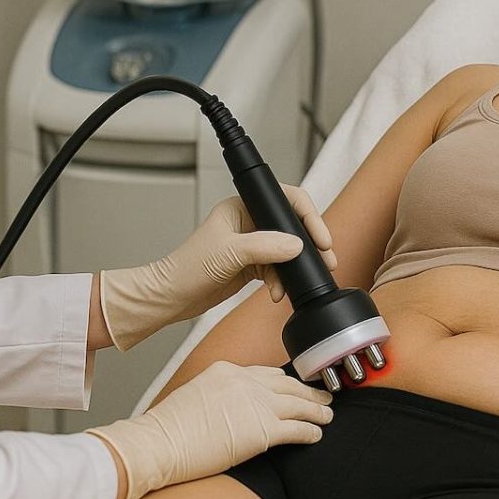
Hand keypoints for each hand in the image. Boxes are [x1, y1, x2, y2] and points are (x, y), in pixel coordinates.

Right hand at [86, 361, 333, 498]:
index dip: (285, 381)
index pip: (266, 372)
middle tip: (322, 395)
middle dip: (307, 391)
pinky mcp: (263, 431)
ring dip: (316, 410)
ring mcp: (256, 405)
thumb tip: (235, 407)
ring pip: (299, 404)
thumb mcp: (197, 394)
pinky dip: (310, 431)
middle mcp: (246, 382)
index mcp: (228, 370)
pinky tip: (316, 435)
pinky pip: (297, 429)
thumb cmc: (169, 428)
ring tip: (327, 415)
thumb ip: (221, 394)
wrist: (159, 443)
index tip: (295, 385)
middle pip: (287, 384)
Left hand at [99, 183, 336, 349]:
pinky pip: (277, 269)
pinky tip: (277, 292)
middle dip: (310, 243)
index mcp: (241, 207)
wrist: (172, 298)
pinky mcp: (251, 265)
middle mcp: (248, 223)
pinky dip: (282, 281)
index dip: (307, 215)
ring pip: (287, 251)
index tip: (321, 237)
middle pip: (291, 225)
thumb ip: (265, 247)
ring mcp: (251, 245)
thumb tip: (297, 245)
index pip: (285, 200)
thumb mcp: (229, 253)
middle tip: (326, 258)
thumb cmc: (187, 268)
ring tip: (304, 280)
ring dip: (296, 267)